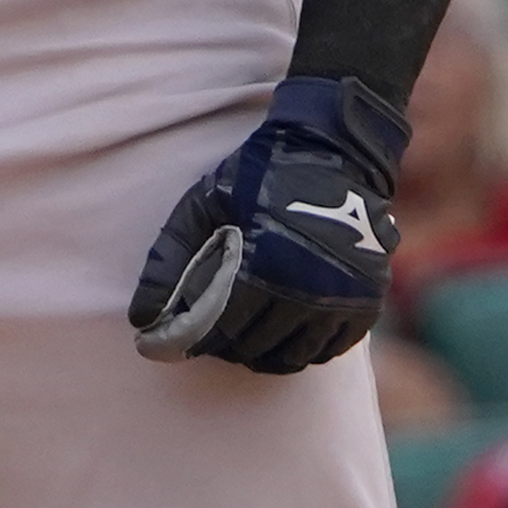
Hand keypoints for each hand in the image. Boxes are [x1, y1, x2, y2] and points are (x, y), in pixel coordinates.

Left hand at [131, 74, 408, 374]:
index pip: (221, 330)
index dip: (194, 341)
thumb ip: (168, 261)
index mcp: (265, 264)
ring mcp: (342, 298)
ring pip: (292, 357)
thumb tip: (141, 320)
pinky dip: (303, 351)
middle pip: (254, 347)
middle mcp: (308, 288)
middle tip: (211, 333)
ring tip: (244, 337)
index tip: (177, 340)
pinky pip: (329, 350)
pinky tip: (283, 334)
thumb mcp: (202, 205)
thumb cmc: (257, 175)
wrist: (334, 150)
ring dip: (262, 355)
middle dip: (225, 347)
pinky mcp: (366, 300)